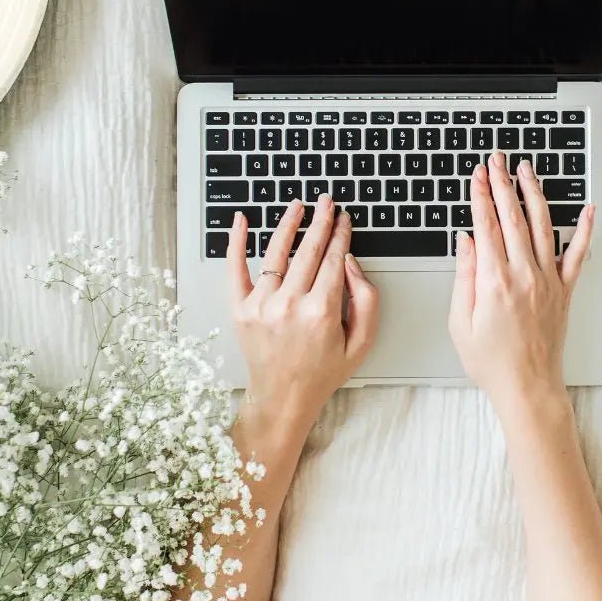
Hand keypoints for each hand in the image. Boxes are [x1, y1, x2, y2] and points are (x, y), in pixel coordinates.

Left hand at [227, 194, 378, 424]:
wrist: (283, 397)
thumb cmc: (323, 371)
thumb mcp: (361, 342)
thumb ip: (366, 299)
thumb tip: (350, 262)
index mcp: (321, 311)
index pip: (333, 259)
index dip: (341, 234)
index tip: (344, 218)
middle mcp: (289, 304)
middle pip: (308, 250)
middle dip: (321, 221)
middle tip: (327, 202)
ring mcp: (261, 305)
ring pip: (276, 252)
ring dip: (288, 224)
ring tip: (298, 206)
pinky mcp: (239, 308)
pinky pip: (235, 268)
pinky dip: (236, 242)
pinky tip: (241, 220)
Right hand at [449, 151, 594, 407]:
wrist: (528, 387)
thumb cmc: (491, 361)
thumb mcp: (460, 321)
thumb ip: (463, 276)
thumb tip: (465, 241)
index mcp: (494, 281)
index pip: (486, 225)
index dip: (480, 195)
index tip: (477, 175)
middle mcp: (525, 274)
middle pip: (513, 217)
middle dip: (503, 183)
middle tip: (497, 160)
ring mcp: (548, 280)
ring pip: (542, 225)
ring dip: (534, 193)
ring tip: (527, 170)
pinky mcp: (565, 290)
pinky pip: (578, 254)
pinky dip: (585, 229)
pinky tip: (588, 208)